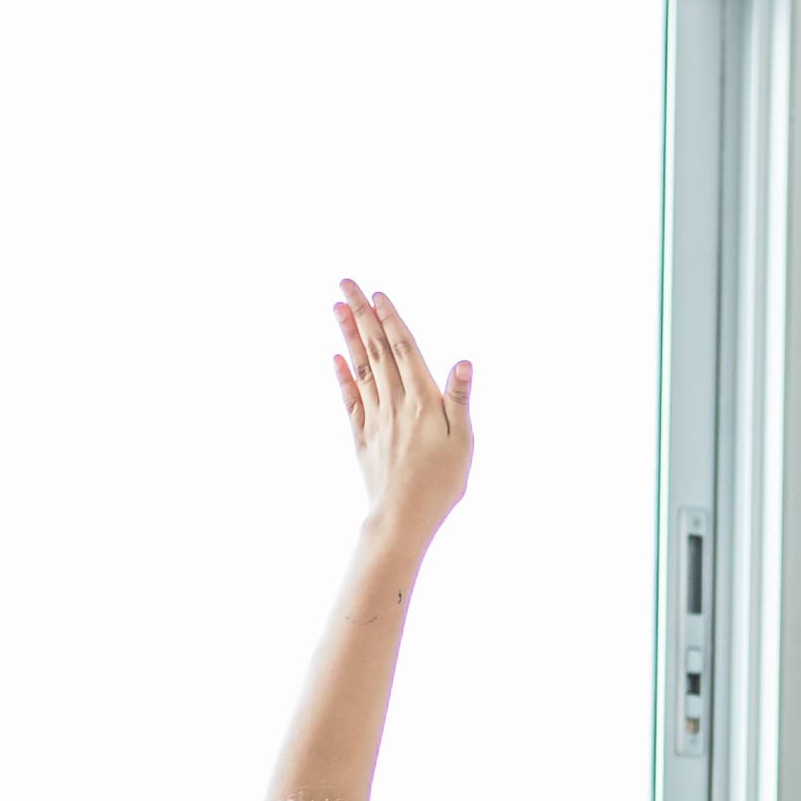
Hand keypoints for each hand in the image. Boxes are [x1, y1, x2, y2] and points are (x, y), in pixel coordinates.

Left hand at [332, 283, 474, 547]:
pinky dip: (343, 376)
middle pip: (375, 349)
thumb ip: (459, 399)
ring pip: (360, 367)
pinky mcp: (363, 436)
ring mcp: (375, 418)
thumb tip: (462, 361)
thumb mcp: (464, 441)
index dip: (390, 320)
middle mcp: (394, 402)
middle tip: (345, 283)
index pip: (403, 349)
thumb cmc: (442, 483)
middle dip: (361, 314)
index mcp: (422, 400)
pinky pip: (351, 399)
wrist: (403, 517)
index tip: (377, 293)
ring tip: (337, 307)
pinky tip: (336, 357)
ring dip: (348, 335)